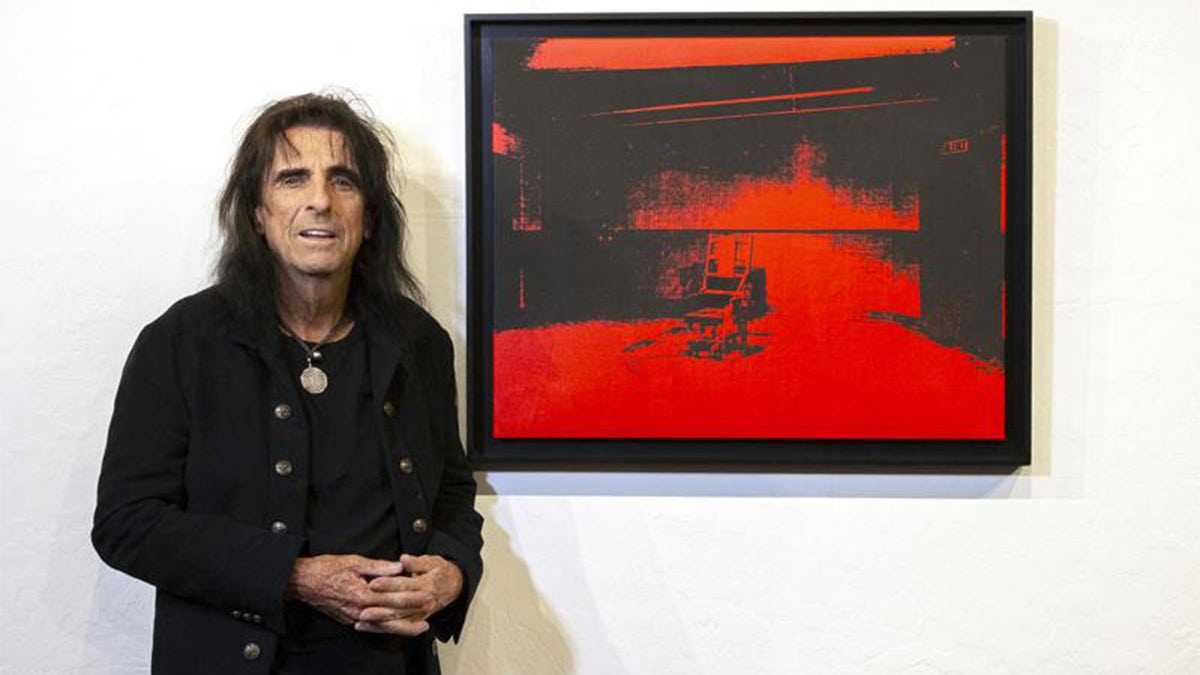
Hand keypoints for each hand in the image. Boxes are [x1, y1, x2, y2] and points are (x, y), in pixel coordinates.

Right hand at [288, 554, 429, 634]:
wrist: (303, 582)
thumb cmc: (327, 569)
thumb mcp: (354, 562)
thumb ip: (379, 567)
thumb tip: (399, 567)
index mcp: (362, 594)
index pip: (393, 599)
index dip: (412, 598)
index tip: (427, 596)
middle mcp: (359, 610)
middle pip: (391, 618)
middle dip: (412, 619)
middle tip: (429, 617)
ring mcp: (353, 617)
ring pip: (382, 627)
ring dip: (401, 628)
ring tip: (419, 628)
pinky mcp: (349, 620)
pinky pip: (371, 628)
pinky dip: (385, 629)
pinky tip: (395, 629)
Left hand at [355, 554, 462, 633]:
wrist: (454, 587)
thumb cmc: (440, 572)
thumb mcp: (433, 562)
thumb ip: (417, 562)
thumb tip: (404, 559)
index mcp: (427, 585)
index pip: (405, 585)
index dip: (388, 584)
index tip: (373, 583)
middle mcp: (424, 602)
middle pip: (399, 604)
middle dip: (380, 605)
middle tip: (363, 606)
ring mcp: (420, 614)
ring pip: (397, 619)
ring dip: (379, 620)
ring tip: (361, 619)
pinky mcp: (416, 621)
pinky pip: (397, 627)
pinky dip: (381, 627)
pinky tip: (367, 626)